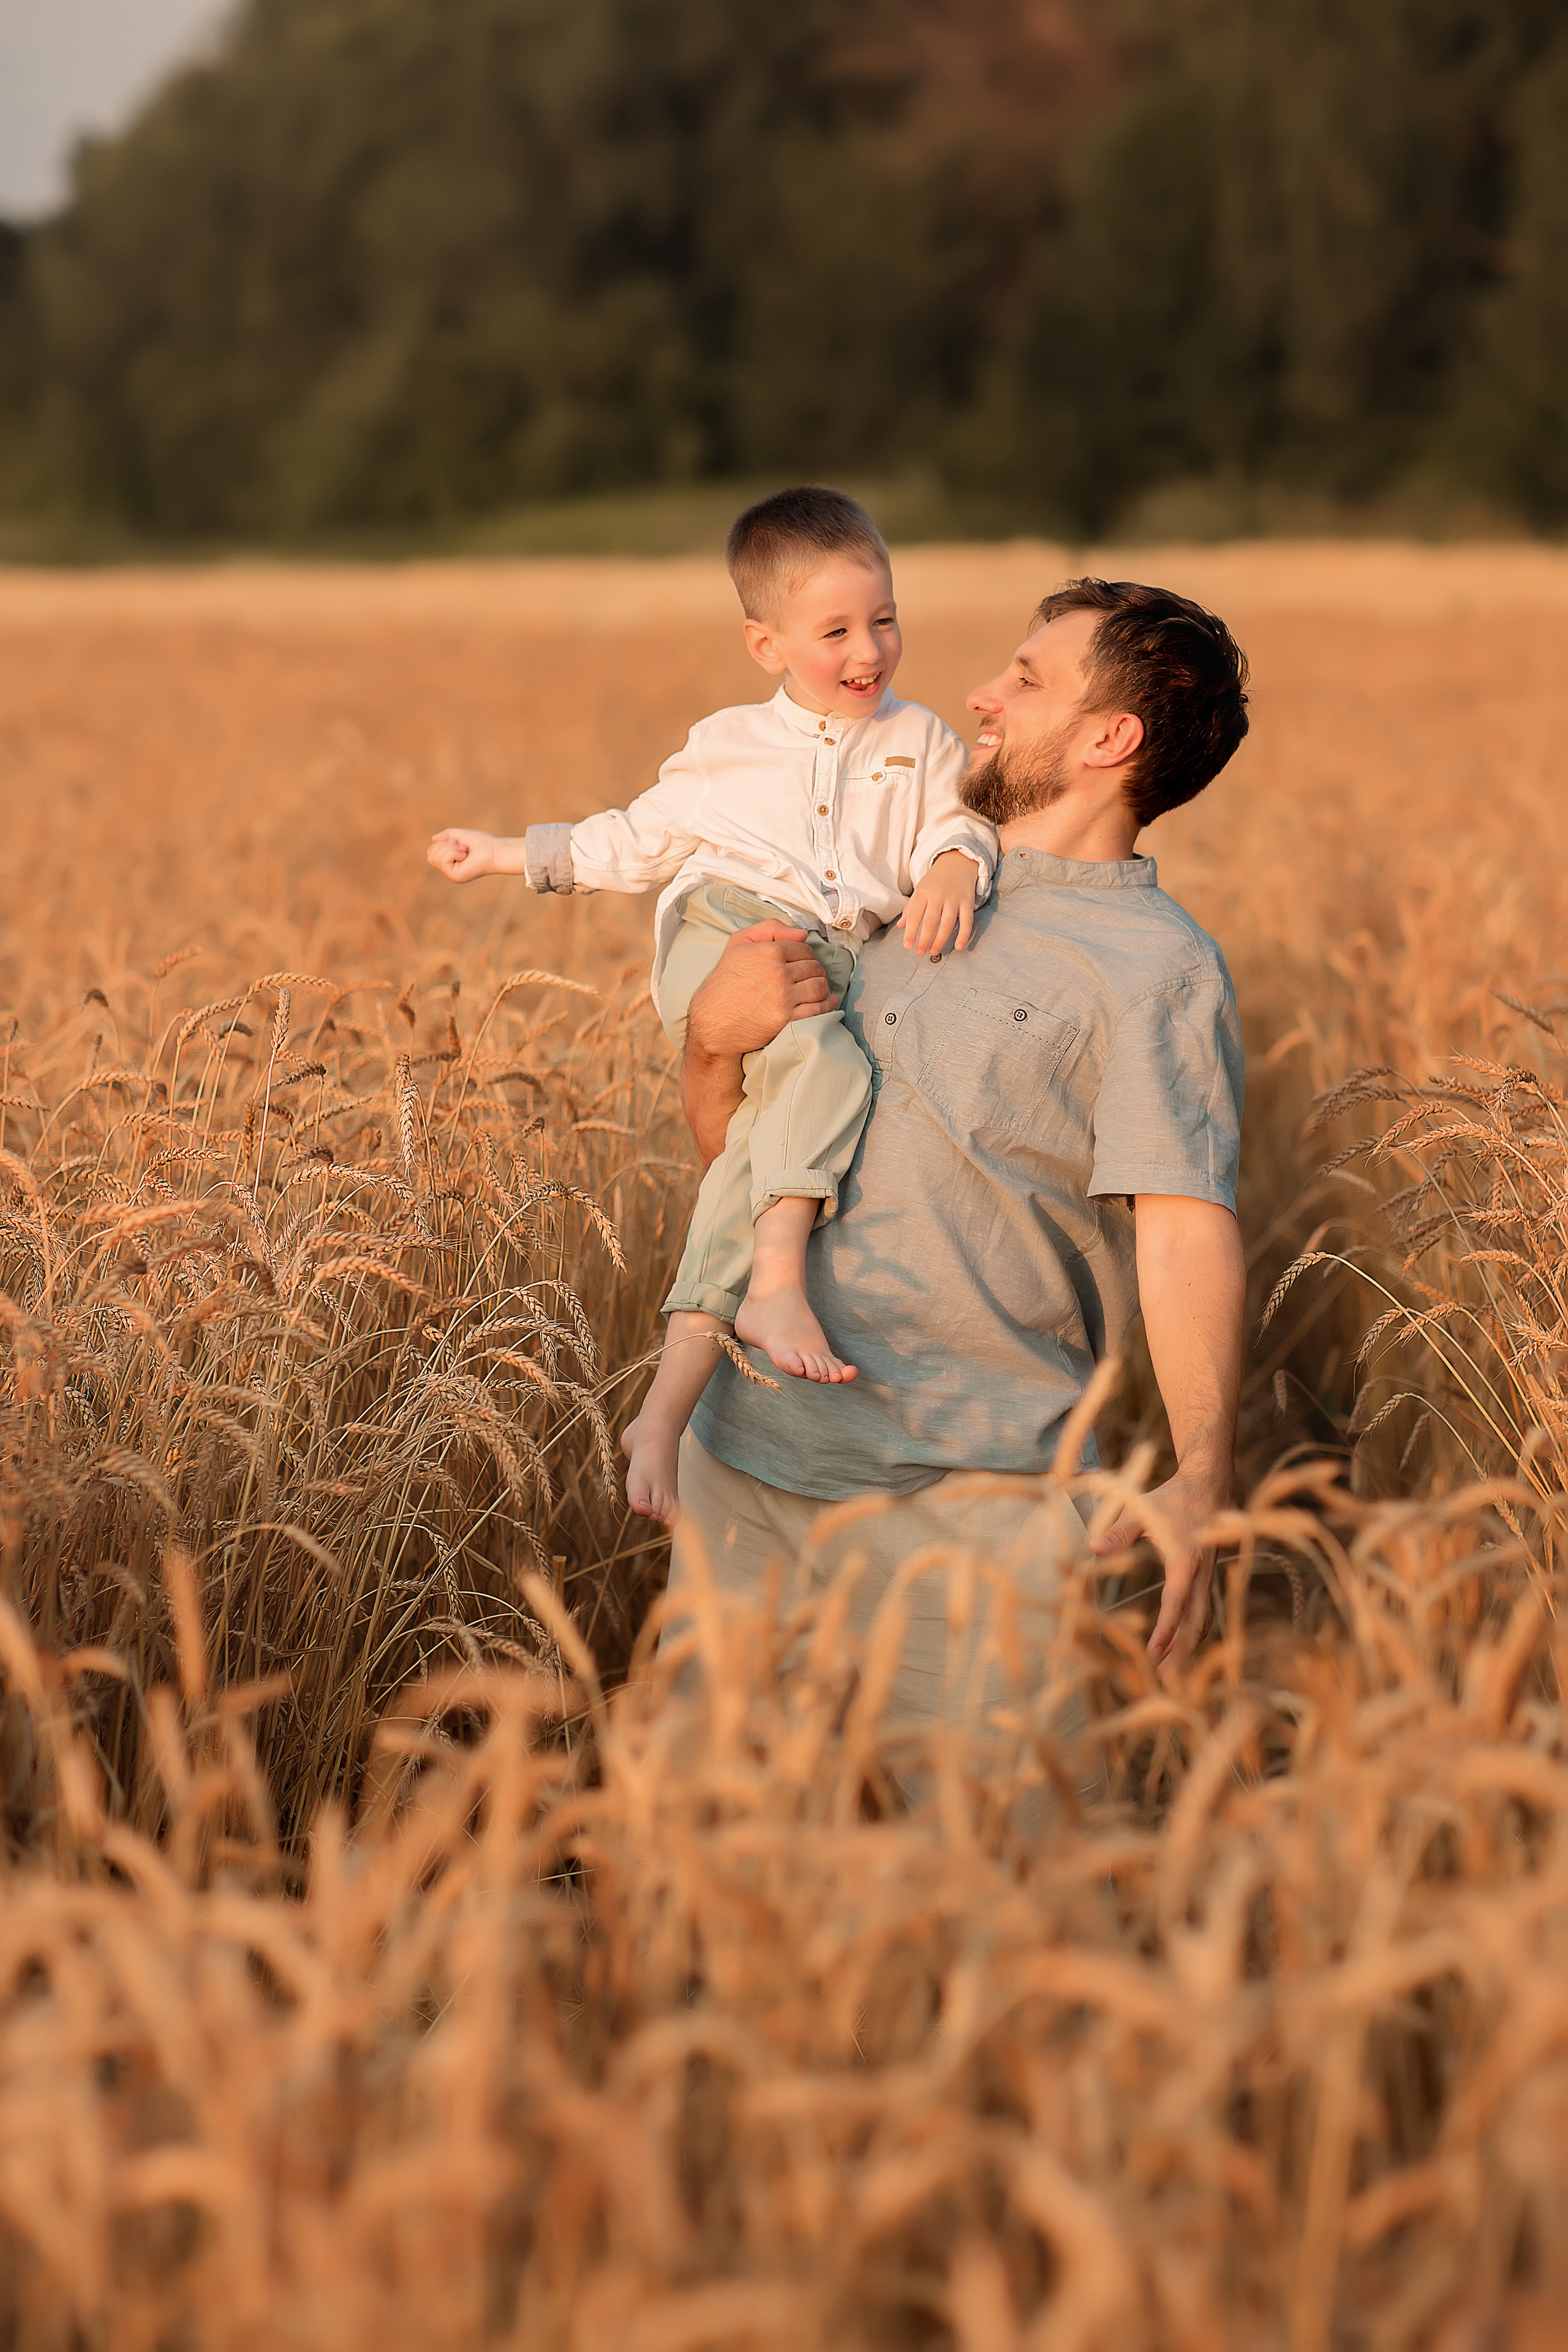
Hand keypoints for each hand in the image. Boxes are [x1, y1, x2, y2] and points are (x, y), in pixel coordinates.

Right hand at [428, 827, 497, 881]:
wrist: (493, 850)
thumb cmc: (480, 843)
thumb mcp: (459, 835)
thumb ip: (446, 836)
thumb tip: (433, 839)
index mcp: (449, 862)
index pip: (431, 853)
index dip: (440, 844)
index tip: (457, 842)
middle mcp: (450, 870)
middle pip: (430, 856)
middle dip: (444, 845)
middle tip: (462, 846)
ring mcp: (452, 875)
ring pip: (435, 858)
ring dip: (449, 848)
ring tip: (464, 850)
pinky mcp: (456, 876)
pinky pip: (443, 860)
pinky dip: (452, 853)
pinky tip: (464, 855)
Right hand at [686, 921, 837, 1057]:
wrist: (712, 1021)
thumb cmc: (724, 982)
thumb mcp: (738, 944)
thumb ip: (770, 929)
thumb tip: (802, 934)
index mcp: (769, 952)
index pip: (805, 949)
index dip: (806, 956)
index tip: (803, 963)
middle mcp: (778, 973)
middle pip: (814, 968)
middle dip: (815, 971)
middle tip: (810, 977)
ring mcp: (784, 997)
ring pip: (819, 987)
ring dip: (822, 987)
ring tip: (818, 990)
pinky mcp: (786, 1020)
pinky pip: (818, 1010)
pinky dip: (826, 1005)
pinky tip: (826, 1002)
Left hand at [900, 850, 979, 954]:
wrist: (957, 862)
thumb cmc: (935, 881)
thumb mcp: (920, 890)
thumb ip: (910, 908)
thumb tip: (901, 926)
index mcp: (923, 892)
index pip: (915, 914)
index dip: (910, 931)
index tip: (907, 946)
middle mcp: (938, 895)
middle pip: (931, 921)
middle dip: (924, 939)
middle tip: (920, 952)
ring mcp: (954, 898)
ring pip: (948, 922)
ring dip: (940, 939)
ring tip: (934, 951)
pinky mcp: (967, 901)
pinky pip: (967, 920)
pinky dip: (964, 934)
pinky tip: (959, 947)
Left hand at [1090, 1467, 1222, 1678]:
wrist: (1209, 1484)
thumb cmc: (1171, 1498)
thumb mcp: (1141, 1510)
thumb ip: (1119, 1531)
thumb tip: (1094, 1548)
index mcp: (1185, 1561)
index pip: (1175, 1603)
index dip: (1165, 1631)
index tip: (1152, 1654)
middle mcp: (1201, 1573)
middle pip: (1194, 1621)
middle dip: (1181, 1652)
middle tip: (1165, 1681)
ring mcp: (1208, 1576)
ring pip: (1203, 1618)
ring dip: (1188, 1646)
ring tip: (1172, 1673)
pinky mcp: (1209, 1576)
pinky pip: (1204, 1609)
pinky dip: (1194, 1631)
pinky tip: (1183, 1645)